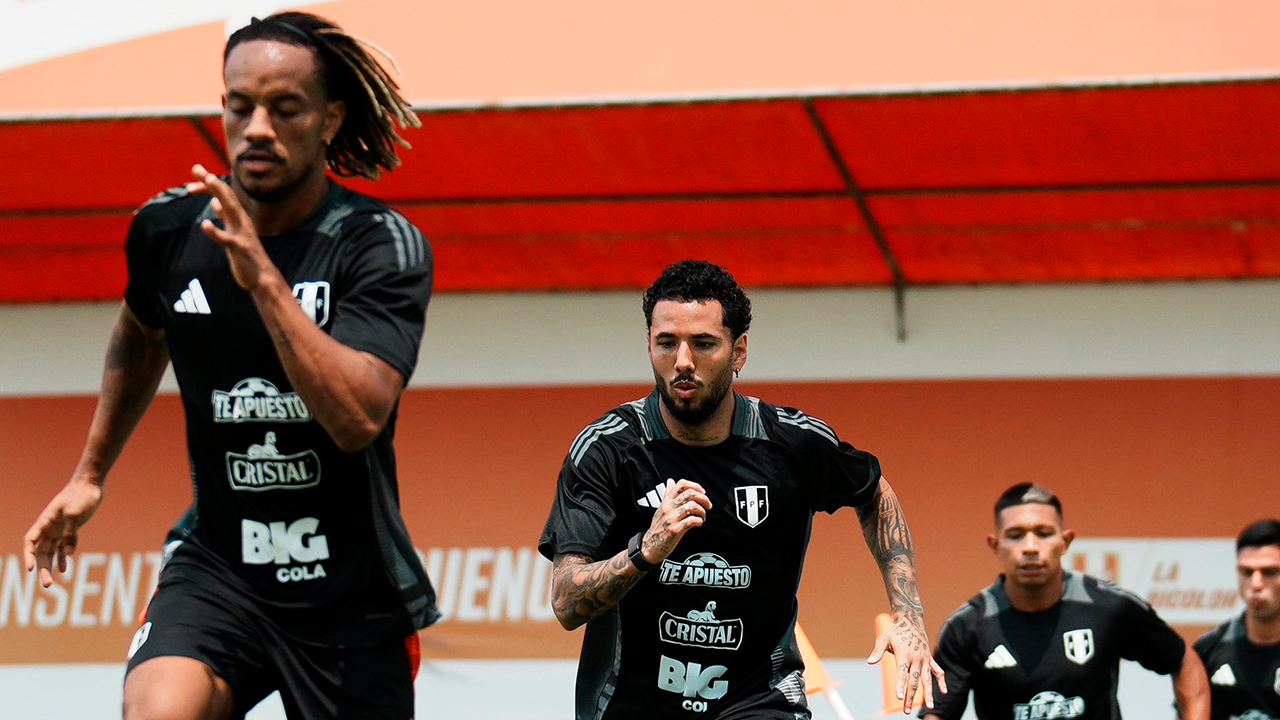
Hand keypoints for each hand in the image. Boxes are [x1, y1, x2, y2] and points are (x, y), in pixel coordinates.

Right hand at [23, 479, 104, 587]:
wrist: (91, 485)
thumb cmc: (81, 495)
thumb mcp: (76, 512)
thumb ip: (71, 532)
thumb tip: (69, 551)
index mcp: (45, 522)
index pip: (31, 541)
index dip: (29, 556)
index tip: (30, 568)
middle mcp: (49, 528)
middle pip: (40, 552)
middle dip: (41, 568)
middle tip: (46, 584)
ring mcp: (59, 530)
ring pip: (50, 552)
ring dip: (50, 567)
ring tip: (50, 583)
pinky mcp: (70, 531)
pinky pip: (64, 548)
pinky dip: (63, 558)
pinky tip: (64, 569)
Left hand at [188, 164, 274, 291]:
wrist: (263, 277)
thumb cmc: (248, 256)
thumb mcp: (234, 232)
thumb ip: (226, 217)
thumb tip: (215, 203)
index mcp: (239, 218)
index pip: (224, 195)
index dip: (208, 184)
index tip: (195, 172)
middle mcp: (242, 221)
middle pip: (228, 196)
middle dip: (212, 182)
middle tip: (197, 168)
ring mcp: (242, 234)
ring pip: (232, 209)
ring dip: (221, 193)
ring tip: (209, 181)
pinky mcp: (241, 249)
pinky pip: (227, 239)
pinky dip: (216, 232)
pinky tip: (204, 225)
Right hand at [641, 479, 711, 563]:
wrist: (650, 545)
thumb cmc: (657, 527)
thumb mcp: (660, 507)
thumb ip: (667, 494)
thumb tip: (670, 481)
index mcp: (666, 501)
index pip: (681, 484)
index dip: (695, 486)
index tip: (702, 492)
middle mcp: (668, 507)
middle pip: (690, 493)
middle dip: (703, 498)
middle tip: (708, 505)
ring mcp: (671, 518)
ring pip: (692, 506)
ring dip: (702, 512)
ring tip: (702, 517)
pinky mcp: (675, 530)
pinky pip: (692, 521)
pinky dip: (699, 521)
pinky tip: (698, 523)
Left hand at [867, 612, 946, 712]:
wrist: (910, 619)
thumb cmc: (894, 631)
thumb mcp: (883, 639)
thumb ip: (877, 652)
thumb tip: (870, 662)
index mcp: (904, 655)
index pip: (902, 673)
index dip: (900, 685)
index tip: (900, 697)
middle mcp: (916, 659)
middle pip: (914, 681)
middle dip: (911, 696)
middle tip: (907, 711)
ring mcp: (925, 659)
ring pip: (927, 679)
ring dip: (929, 693)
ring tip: (930, 706)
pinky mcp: (930, 658)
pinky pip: (938, 671)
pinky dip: (941, 681)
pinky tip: (944, 692)